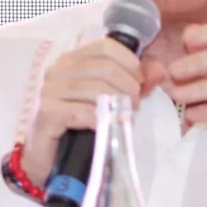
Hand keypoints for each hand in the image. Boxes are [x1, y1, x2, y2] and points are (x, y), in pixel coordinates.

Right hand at [24, 38, 165, 184]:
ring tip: (126, 116)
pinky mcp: (47, 113)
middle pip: (105, 67)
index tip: (140, 83)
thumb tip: (159, 70)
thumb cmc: (80, 127)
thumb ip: (135, 82)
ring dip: (118, 104)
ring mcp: (49, 91)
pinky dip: (101, 119)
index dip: (130, 63)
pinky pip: (83, 112)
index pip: (106, 46)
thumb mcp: (112, 100)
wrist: (50, 160)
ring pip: (96, 89)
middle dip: (128, 86)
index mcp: (72, 59)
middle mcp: (58, 70)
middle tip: (135, 105)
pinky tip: (107, 127)